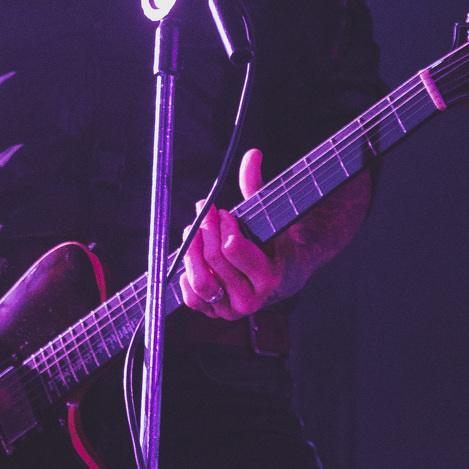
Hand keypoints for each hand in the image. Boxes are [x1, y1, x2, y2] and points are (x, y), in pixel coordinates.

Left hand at [179, 150, 283, 320]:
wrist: (282, 275)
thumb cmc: (275, 242)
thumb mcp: (269, 216)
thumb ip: (257, 187)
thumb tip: (252, 154)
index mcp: (271, 278)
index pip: (233, 249)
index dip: (223, 226)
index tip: (225, 212)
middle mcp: (252, 301)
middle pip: (214, 261)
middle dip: (206, 231)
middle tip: (204, 211)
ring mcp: (232, 311)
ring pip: (201, 283)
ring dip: (191, 253)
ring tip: (194, 231)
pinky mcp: (216, 314)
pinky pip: (191, 299)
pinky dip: (186, 276)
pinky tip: (192, 255)